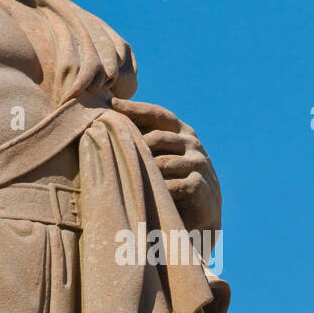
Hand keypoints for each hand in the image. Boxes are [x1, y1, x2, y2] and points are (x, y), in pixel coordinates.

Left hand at [111, 98, 221, 235]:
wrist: (202, 209)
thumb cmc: (174, 178)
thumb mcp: (164, 155)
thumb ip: (148, 140)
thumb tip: (110, 122)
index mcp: (182, 131)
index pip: (158, 113)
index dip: (135, 108)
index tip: (112, 103)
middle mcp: (192, 143)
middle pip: (158, 137)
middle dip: (135, 144)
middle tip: (114, 151)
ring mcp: (197, 163)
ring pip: (162, 163)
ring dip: (145, 171)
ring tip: (127, 177)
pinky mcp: (198, 185)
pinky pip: (170, 185)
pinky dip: (156, 191)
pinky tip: (146, 196)